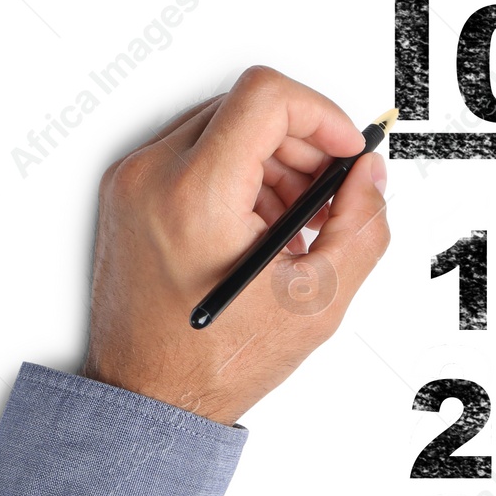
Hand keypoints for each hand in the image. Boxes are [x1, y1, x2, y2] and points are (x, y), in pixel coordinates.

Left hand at [82, 65, 390, 424]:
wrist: (149, 399)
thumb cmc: (214, 363)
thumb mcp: (314, 304)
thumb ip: (359, 229)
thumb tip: (369, 177)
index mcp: (196, 197)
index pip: (266, 97)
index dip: (321, 115)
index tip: (346, 151)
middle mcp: (153, 177)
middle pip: (246, 108)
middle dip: (302, 146)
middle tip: (328, 199)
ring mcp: (132, 182)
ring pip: (221, 126)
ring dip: (271, 162)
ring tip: (292, 226)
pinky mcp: (126, 193)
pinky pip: (192, 152)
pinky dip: (235, 176)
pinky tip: (257, 228)